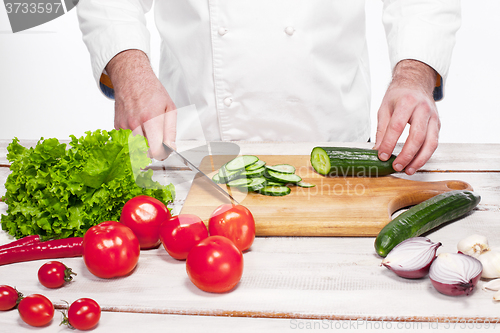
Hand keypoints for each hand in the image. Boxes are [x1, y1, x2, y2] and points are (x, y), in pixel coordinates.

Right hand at [106, 49, 176, 159]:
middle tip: (158, 141)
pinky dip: (134, 138)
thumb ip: (171, 131)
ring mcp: (124, 125)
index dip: (162, 154)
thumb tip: (171, 148)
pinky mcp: (117, 126)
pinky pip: (127, 141)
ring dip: (143, 145)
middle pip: (144, 152)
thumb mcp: (169, 109)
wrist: (131, 78)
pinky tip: (138, 126)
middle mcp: (135, 124)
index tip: (164, 151)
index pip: (155, 150)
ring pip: (135, 148)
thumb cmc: (151, 91)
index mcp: (150, 119)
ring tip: (148, 131)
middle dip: (153, 150)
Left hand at [374, 60, 439, 174]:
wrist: (416, 83)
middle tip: (396, 166)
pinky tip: (416, 163)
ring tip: (408, 170)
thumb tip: (378, 150)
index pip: (397, 126)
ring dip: (419, 159)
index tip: (382, 156)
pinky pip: (434, 143)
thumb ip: (381, 129)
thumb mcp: (384, 108)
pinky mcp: (438, 124)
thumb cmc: (399, 96)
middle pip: (417, 136)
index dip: (389, 143)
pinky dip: (425, 155)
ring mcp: (433, 117)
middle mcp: (423, 109)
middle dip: (406, 155)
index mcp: (407, 102)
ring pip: (430, 142)